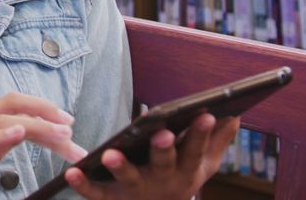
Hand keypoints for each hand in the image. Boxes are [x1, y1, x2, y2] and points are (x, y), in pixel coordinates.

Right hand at [0, 93, 86, 199]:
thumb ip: (3, 143)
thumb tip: (28, 131)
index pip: (14, 105)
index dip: (42, 108)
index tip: (68, 123)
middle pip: (12, 105)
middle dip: (45, 112)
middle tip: (70, 128)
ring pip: (3, 120)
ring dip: (37, 127)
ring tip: (60, 136)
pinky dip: (1, 135)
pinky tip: (20, 132)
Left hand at [65, 114, 240, 199]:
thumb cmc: (180, 179)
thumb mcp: (203, 164)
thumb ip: (217, 140)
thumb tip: (234, 114)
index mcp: (187, 170)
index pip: (196, 149)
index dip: (201, 133)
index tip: (206, 113)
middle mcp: (164, 182)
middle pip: (164, 164)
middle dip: (163, 149)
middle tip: (162, 133)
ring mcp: (137, 192)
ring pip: (129, 179)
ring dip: (120, 167)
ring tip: (110, 154)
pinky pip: (97, 194)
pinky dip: (84, 185)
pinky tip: (72, 172)